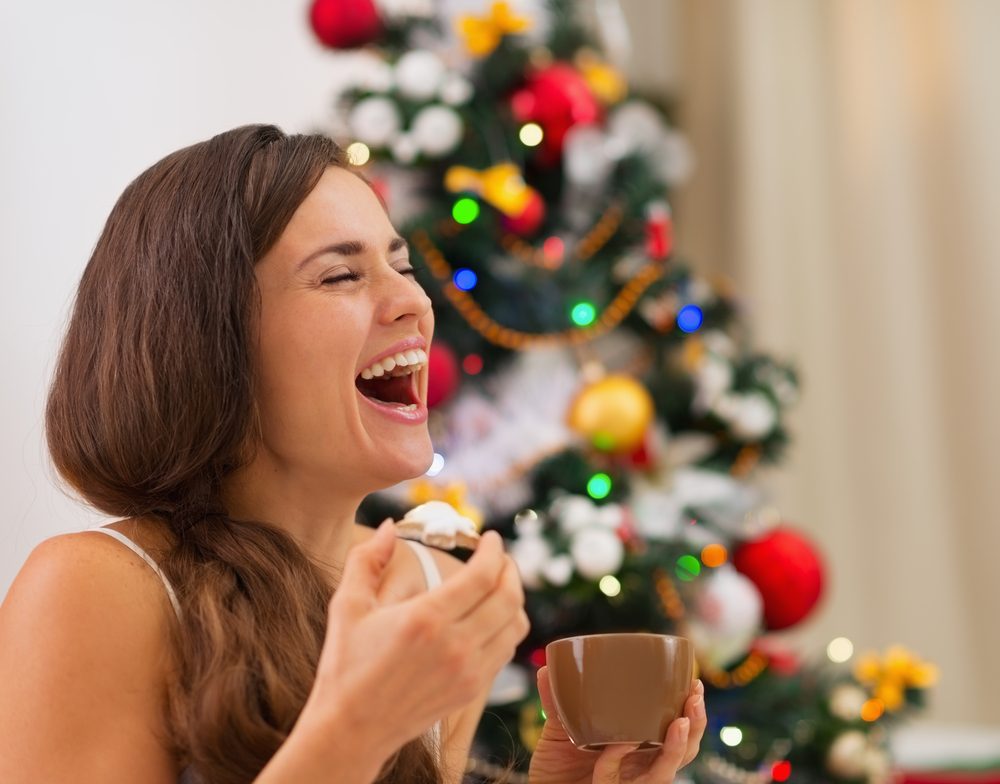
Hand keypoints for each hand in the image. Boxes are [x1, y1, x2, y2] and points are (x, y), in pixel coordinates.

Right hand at [300, 521, 528, 760]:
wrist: (351, 729)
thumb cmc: (346, 665)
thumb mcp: (347, 606)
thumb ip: (367, 559)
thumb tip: (390, 527)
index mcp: (426, 619)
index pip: (483, 575)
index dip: (494, 550)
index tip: (490, 537)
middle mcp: (455, 645)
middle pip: (509, 596)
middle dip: (510, 568)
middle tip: (498, 556)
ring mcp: (468, 671)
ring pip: (515, 624)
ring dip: (513, 598)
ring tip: (498, 584)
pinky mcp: (471, 690)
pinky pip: (505, 650)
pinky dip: (506, 626)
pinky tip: (489, 617)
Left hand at [528, 667, 706, 783]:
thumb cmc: (557, 765)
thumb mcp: (558, 729)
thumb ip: (557, 702)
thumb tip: (547, 669)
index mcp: (638, 747)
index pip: (677, 731)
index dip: (692, 712)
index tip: (694, 684)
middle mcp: (640, 766)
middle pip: (683, 752)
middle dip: (695, 726)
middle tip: (694, 698)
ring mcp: (630, 783)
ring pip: (664, 772)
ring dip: (675, 748)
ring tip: (679, 723)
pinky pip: (620, 782)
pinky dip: (618, 762)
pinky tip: (620, 744)